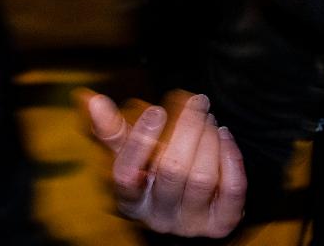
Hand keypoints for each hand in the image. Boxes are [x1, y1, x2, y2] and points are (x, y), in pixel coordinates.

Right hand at [83, 89, 246, 237]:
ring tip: (210, 118)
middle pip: (173, 171)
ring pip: (202, 178)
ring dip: (209, 140)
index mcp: (130, 200)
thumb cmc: (157, 176)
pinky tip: (225, 136)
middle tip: (198, 101)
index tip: (156, 110)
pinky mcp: (221, 223)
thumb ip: (113, 132)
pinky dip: (231, 159)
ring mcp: (191, 222)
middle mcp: (158, 216)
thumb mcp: (132, 159)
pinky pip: (231, 189)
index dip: (140, 142)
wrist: (194, 210)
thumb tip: (91, 99)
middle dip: (188, 129)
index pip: (126, 175)